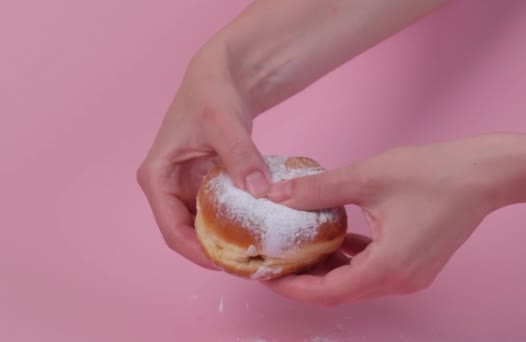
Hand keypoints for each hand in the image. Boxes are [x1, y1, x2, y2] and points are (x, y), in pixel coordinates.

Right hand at [136, 50, 270, 268]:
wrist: (221, 76)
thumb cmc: (211, 93)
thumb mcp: (224, 122)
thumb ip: (240, 155)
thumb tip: (259, 192)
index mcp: (156, 178)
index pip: (172, 230)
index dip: (198, 253)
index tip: (229, 264)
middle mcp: (167, 188)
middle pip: (187, 234)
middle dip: (215, 252)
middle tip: (250, 264)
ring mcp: (186, 187)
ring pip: (203, 227)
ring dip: (226, 241)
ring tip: (256, 253)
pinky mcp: (203, 185)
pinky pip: (217, 213)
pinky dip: (234, 223)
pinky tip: (258, 230)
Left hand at [264, 134, 512, 304]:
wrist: (485, 174)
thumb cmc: (432, 174)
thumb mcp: (366, 178)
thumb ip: (317, 190)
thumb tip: (276, 195)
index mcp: (387, 268)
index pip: (327, 292)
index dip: (292, 286)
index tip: (266, 274)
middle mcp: (400, 281)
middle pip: (340, 291)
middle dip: (305, 278)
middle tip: (275, 260)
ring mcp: (411, 276)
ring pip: (357, 282)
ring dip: (327, 269)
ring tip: (298, 249)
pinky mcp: (416, 264)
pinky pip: (374, 270)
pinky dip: (351, 259)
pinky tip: (335, 238)